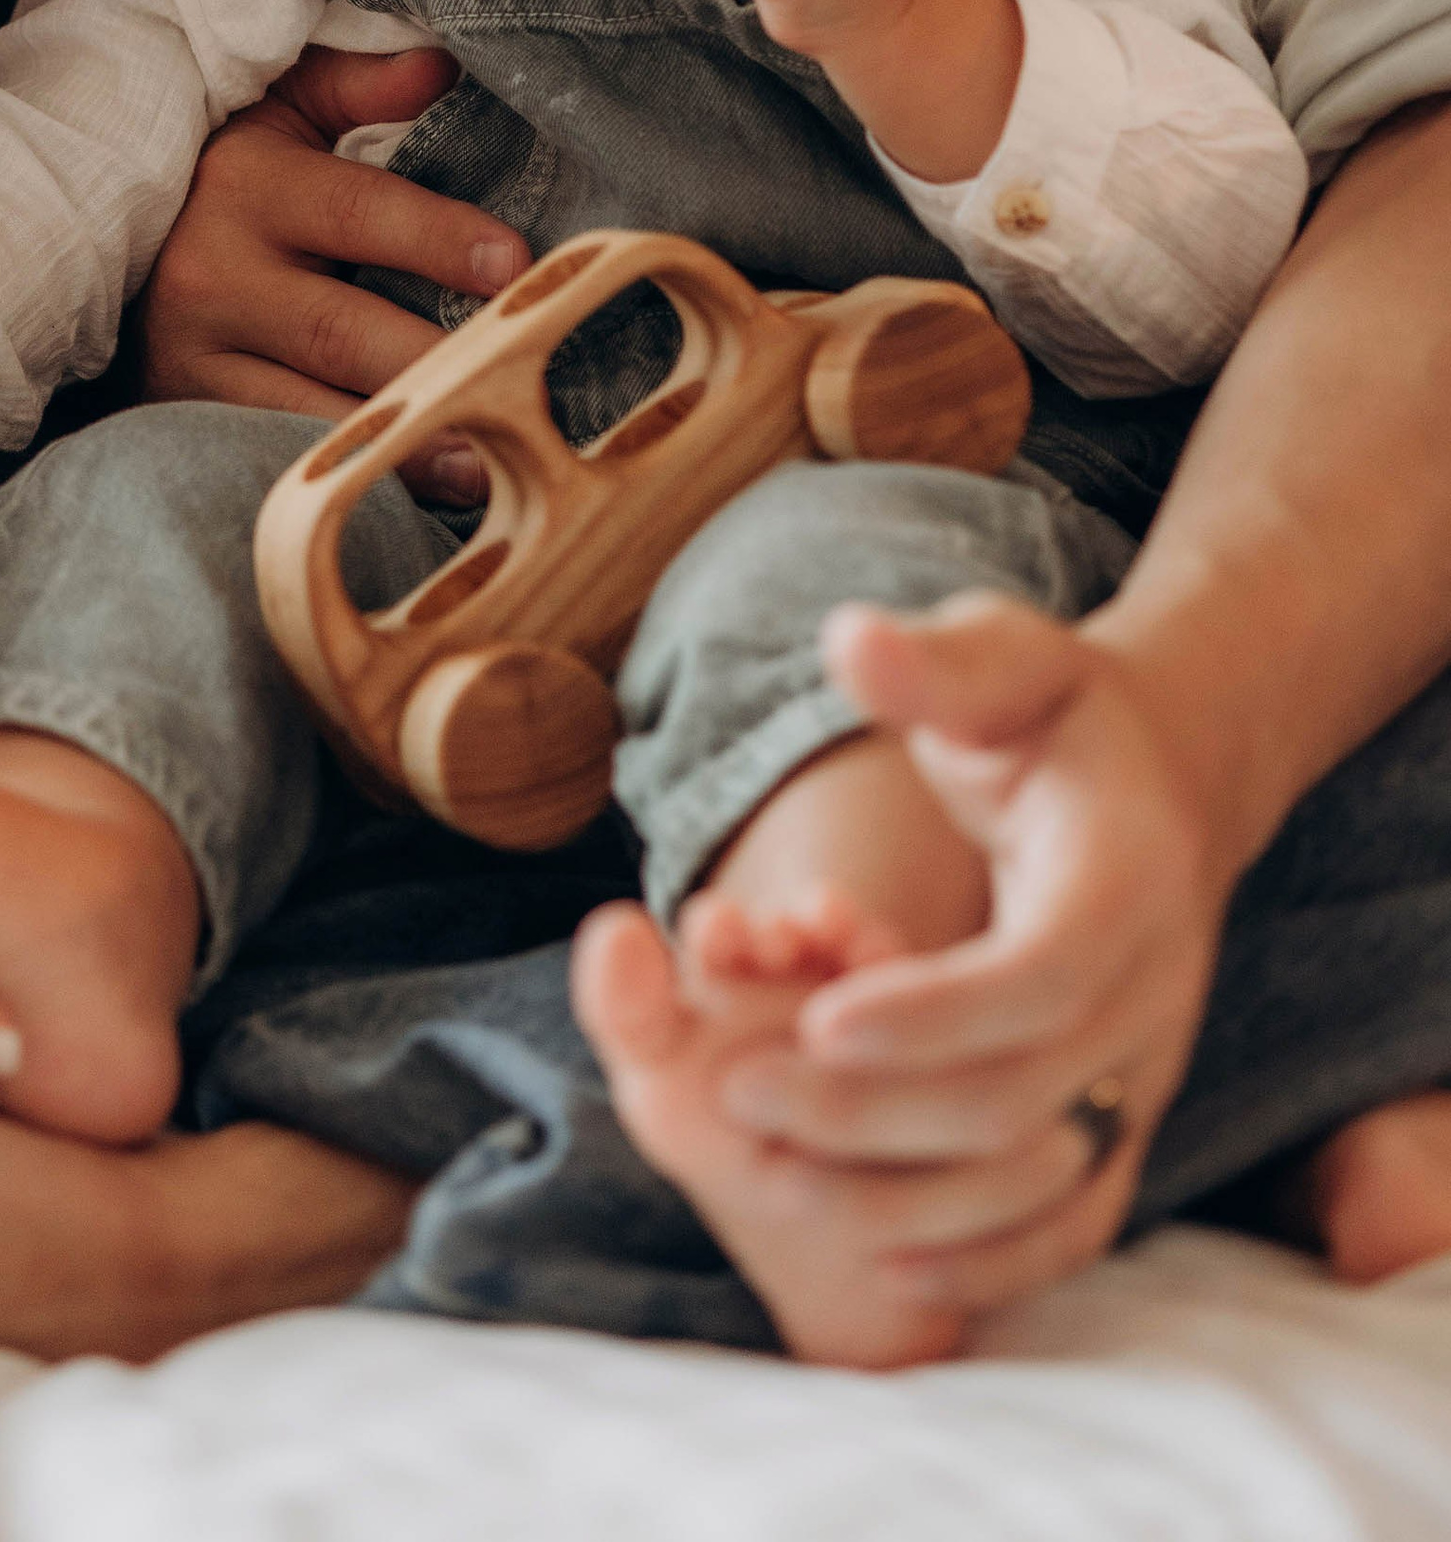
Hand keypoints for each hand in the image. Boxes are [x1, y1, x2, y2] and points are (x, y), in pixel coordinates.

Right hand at [134, 43, 528, 506]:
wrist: (84, 239)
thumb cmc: (219, 173)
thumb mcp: (276, 113)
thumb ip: (356, 85)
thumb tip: (444, 65)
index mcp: (247, 187)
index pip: (355, 212)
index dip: (436, 237)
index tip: (513, 263)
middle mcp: (213, 277)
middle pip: (340, 329)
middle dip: (432, 358)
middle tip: (518, 378)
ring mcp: (193, 361)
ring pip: (306, 412)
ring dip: (398, 441)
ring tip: (485, 461)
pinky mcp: (182, 418)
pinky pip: (271, 456)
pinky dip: (342, 474)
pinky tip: (407, 487)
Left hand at [700, 595, 1222, 1312]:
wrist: (1161, 782)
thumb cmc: (1058, 715)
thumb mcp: (1009, 659)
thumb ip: (937, 663)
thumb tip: (851, 640)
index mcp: (1128, 878)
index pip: (1041, 975)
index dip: (933, 1011)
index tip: (816, 1016)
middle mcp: (1153, 992)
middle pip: (1020, 1094)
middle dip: (872, 1109)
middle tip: (736, 1088)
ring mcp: (1145, 1068)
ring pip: (1038, 1176)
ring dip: (905, 1193)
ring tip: (768, 1162)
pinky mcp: (1123, 1116)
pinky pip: (1071, 1218)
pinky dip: (991, 1257)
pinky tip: (882, 1256)